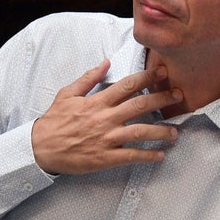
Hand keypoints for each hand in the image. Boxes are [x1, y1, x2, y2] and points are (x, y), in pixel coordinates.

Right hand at [31, 60, 182, 174]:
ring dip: (161, 131)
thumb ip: (88, 78)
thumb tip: (106, 63)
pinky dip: (148, 156)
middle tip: (178, 96)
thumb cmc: (54, 121)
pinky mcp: (105, 157)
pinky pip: (131, 156)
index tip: (164, 73)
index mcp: (97, 101)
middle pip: (140, 105)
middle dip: (162, 99)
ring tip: (175, 132)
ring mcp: (106, 138)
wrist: (40, 147)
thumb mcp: (67, 94)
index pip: (128, 85)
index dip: (148, 77)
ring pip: (141, 132)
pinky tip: (160, 155)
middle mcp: (105, 118)